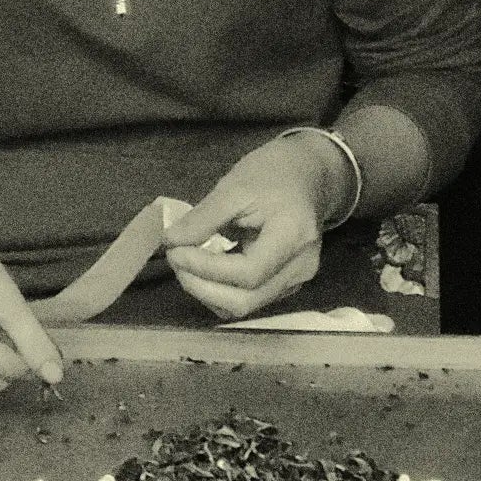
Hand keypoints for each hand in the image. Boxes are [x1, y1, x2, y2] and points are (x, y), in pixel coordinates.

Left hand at [162, 134, 348, 320]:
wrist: (310, 176)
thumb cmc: (274, 173)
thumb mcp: (235, 186)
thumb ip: (203, 217)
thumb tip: (169, 242)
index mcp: (293, 237)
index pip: (248, 273)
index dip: (206, 268)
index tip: (174, 251)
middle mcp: (300, 268)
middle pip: (245, 300)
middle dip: (201, 286)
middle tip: (174, 259)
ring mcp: (296, 281)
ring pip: (243, 306)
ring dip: (206, 291)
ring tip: (184, 262)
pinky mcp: (285, 286)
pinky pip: (247, 299)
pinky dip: (218, 290)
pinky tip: (203, 268)